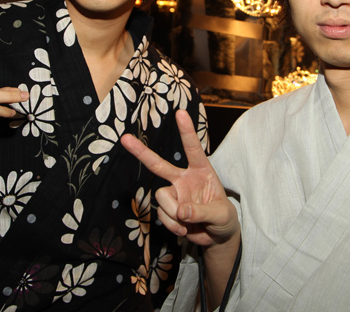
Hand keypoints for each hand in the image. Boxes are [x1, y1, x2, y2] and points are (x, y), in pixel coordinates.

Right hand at [120, 109, 238, 247]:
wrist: (216, 237)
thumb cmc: (224, 219)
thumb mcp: (221, 215)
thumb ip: (203, 212)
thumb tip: (181, 211)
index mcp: (202, 171)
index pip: (193, 149)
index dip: (186, 132)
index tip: (180, 113)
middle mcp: (184, 179)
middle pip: (159, 164)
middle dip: (142, 152)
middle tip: (125, 139)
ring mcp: (174, 194)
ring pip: (161, 197)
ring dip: (173, 214)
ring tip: (188, 224)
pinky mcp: (168, 209)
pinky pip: (162, 215)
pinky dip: (172, 225)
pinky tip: (184, 229)